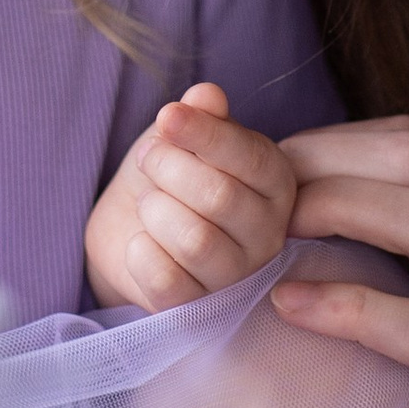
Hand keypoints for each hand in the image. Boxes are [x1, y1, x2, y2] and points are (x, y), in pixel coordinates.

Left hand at [86, 83, 296, 312]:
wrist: (132, 229)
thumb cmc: (169, 176)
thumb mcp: (183, 135)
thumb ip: (201, 114)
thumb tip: (207, 95)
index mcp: (275, 183)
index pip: (250, 156)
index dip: (204, 132)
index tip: (166, 117)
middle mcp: (268, 234)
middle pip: (218, 197)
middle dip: (168, 168)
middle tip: (149, 159)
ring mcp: (236, 279)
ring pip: (194, 241)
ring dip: (154, 210)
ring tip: (148, 203)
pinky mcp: (197, 312)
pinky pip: (166, 282)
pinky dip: (141, 253)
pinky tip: (140, 242)